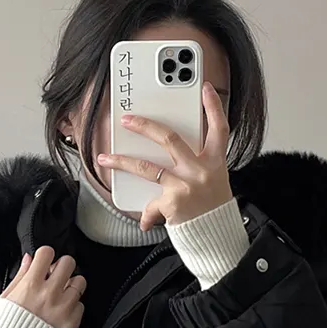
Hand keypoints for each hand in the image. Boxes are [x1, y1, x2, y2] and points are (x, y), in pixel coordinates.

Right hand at [1, 245, 85, 327]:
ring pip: (80, 283)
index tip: (44, 264)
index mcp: (30, 285)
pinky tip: (61, 312)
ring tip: (62, 293)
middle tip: (56, 277)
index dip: (46, 256)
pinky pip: (80, 306)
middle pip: (69, 263)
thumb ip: (21, 277)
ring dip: (71, 285)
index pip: (47, 253)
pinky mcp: (71, 325)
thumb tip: (30, 259)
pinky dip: (73, 307)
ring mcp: (62, 310)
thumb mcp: (5, 299)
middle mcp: (49, 295)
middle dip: (62, 267)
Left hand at [97, 82, 232, 231]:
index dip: (214, 106)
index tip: (206, 88)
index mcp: (215, 162)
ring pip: (147, 167)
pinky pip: (150, 205)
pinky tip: (145, 221)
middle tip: (128, 119)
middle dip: (145, 126)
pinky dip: (146, 214)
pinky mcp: (172, 202)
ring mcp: (185, 185)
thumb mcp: (214, 182)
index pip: (219, 128)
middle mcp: (201, 170)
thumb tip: (169, 158)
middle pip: (170, 138)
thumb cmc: (212, 210)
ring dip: (122, 161)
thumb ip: (197, 165)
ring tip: (106, 157)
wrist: (216, 239)